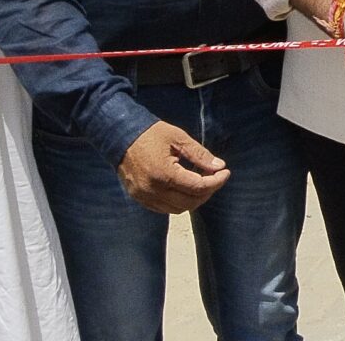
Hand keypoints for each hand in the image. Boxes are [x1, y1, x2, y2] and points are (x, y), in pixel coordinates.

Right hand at [115, 120, 230, 214]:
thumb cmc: (150, 134)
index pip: (198, 187)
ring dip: (194, 199)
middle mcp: (153, 190)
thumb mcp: (178, 138)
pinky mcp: (139, 198)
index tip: (226, 172)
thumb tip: (220, 167)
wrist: (119, 136)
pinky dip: (178, 202)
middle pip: (190, 202)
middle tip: (215, 177)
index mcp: (164, 174)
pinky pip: (164, 208)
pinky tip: (184, 187)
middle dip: (207, 191)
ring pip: (178, 209)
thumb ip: (199, 154)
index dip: (216, 182)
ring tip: (200, 181)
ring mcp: (144, 197)